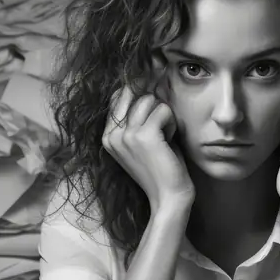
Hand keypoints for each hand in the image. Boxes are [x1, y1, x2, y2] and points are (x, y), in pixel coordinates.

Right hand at [102, 85, 194, 212]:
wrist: (168, 197)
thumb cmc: (161, 168)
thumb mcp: (142, 140)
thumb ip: (136, 117)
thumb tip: (143, 82)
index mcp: (107, 135)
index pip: (120, 95)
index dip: (140, 94)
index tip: (153, 109)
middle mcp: (111, 134)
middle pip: (133, 93)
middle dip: (153, 105)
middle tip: (161, 129)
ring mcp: (125, 135)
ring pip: (149, 99)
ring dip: (164, 115)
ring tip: (165, 136)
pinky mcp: (143, 136)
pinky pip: (163, 109)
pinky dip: (172, 122)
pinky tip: (170, 141)